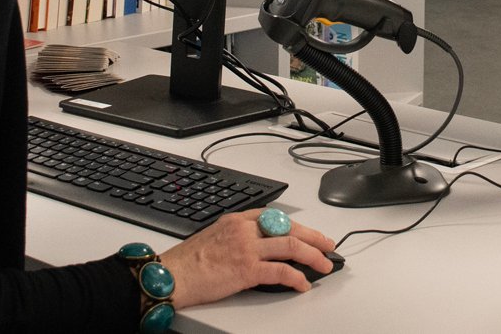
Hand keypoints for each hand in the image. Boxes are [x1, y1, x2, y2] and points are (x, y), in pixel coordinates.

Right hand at [161, 209, 335, 307]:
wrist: (172, 275)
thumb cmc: (187, 262)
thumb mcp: (214, 237)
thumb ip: (237, 237)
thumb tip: (257, 247)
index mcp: (236, 220)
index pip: (275, 217)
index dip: (297, 225)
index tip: (310, 233)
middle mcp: (244, 230)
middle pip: (288, 228)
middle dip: (313, 237)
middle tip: (328, 245)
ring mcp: (246, 248)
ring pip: (291, 245)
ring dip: (313, 255)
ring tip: (325, 265)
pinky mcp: (247, 269)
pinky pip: (281, 271)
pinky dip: (297, 277)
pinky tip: (303, 284)